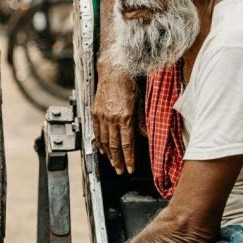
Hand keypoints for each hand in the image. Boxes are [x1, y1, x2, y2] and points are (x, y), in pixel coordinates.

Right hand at [92, 58, 138, 173]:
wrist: (113, 71)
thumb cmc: (129, 85)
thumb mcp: (140, 103)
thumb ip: (142, 121)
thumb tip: (147, 136)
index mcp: (125, 117)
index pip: (127, 144)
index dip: (129, 158)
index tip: (130, 169)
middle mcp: (112, 119)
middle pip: (115, 146)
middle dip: (118, 161)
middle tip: (121, 171)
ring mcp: (102, 116)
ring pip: (105, 141)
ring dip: (109, 155)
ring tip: (113, 164)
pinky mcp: (95, 113)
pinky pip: (97, 132)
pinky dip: (99, 143)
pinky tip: (102, 150)